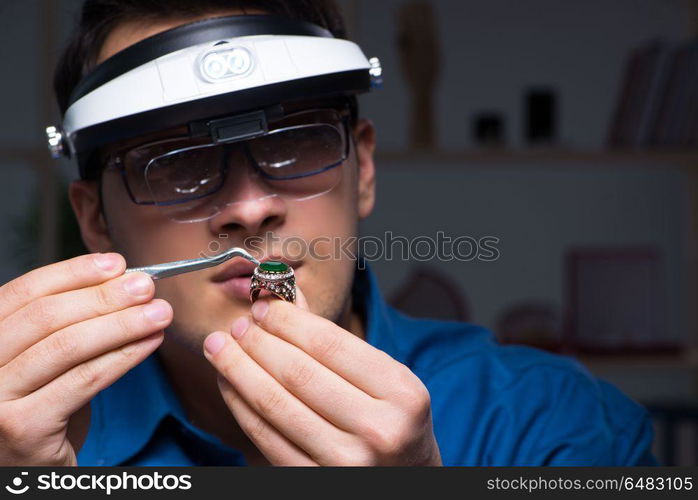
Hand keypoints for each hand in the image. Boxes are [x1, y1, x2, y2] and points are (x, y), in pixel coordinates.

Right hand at [0, 253, 171, 464]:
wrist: (25, 471)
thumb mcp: (42, 361)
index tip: (117, 264)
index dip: (73, 273)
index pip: (23, 293)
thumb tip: (120, 279)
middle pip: (45, 317)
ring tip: (159, 313)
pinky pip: (83, 381)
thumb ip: (66, 323)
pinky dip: (123, 357)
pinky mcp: (22, 428)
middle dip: (104, 296)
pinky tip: (150, 343)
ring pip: (67, 346)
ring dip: (121, 324)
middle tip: (146, 286)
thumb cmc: (39, 409)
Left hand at [203, 287, 441, 465]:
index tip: (262, 307)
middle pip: (297, 373)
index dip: (287, 321)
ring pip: (275, 405)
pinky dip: (241, 405)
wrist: (407, 479)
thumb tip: (283, 298)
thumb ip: (334, 340)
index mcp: (402, 393)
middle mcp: (378, 429)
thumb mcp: (384, 380)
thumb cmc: (395, 423)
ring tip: (220, 348)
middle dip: (257, 342)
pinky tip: (230, 383)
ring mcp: (346, 462)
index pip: (329, 344)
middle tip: (237, 326)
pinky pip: (266, 438)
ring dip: (238, 370)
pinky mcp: (315, 483)